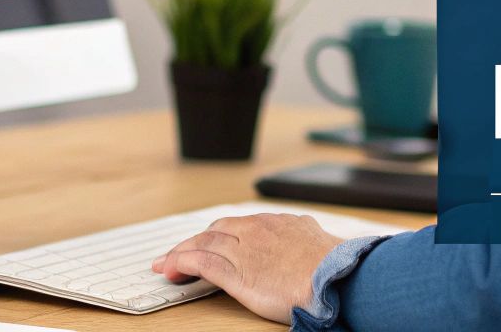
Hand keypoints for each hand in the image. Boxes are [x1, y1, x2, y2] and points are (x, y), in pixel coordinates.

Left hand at [150, 212, 345, 323]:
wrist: (336, 277)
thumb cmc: (332, 265)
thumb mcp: (317, 239)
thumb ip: (303, 234)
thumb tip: (306, 234)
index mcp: (275, 223)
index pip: (236, 225)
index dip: (216, 235)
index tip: (206, 243)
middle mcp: (256, 231)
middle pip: (214, 232)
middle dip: (192, 242)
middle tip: (176, 254)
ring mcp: (245, 250)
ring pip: (203, 245)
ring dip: (180, 253)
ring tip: (165, 264)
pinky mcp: (238, 273)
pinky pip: (202, 263)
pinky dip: (183, 264)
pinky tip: (172, 269)